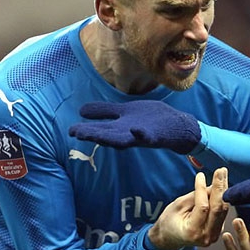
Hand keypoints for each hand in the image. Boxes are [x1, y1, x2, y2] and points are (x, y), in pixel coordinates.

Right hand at [68, 100, 200, 153]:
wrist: (178, 127)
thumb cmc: (151, 120)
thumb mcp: (124, 113)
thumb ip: (105, 112)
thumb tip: (81, 110)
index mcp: (121, 128)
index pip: (100, 129)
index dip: (86, 130)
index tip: (71, 131)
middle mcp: (129, 134)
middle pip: (108, 135)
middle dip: (92, 135)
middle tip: (76, 133)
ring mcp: (142, 135)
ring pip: (123, 139)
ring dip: (109, 138)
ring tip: (95, 135)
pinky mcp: (156, 135)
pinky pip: (148, 136)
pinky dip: (141, 134)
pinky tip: (135, 130)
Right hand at [148, 168, 228, 249]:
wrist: (170, 237)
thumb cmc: (170, 221)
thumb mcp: (178, 206)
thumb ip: (196, 196)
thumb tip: (211, 184)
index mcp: (193, 231)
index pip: (203, 207)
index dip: (202, 189)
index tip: (201, 175)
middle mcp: (206, 236)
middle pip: (218, 208)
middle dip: (219, 187)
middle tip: (220, 171)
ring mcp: (214, 235)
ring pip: (223, 209)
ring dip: (223, 190)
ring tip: (222, 174)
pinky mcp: (218, 231)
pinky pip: (222, 212)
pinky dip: (222, 197)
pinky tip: (222, 185)